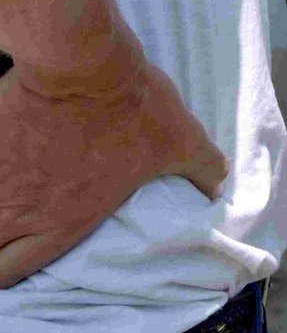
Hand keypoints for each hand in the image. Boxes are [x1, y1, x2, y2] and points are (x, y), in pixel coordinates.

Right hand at [0, 55, 227, 287]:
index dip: (9, 270)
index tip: (15, 255)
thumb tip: (218, 185)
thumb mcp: (180, 139)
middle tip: (10, 223)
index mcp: (60, 221)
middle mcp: (18, 209)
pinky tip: (2, 153)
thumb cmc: (131, 105)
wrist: (83, 62)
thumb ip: (200, 168)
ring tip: (10, 187)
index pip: (12, 271)